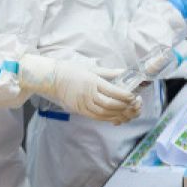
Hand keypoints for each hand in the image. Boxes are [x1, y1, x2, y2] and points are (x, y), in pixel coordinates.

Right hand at [19, 55, 140, 123]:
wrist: (53, 79)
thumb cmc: (73, 71)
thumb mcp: (92, 68)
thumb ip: (110, 72)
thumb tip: (125, 72)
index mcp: (92, 81)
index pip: (112, 91)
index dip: (125, 96)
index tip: (133, 96)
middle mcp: (88, 94)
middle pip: (110, 104)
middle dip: (124, 106)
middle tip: (133, 105)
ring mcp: (83, 104)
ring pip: (104, 113)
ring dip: (118, 114)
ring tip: (128, 112)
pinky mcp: (80, 110)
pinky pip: (97, 117)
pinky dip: (109, 118)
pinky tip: (117, 117)